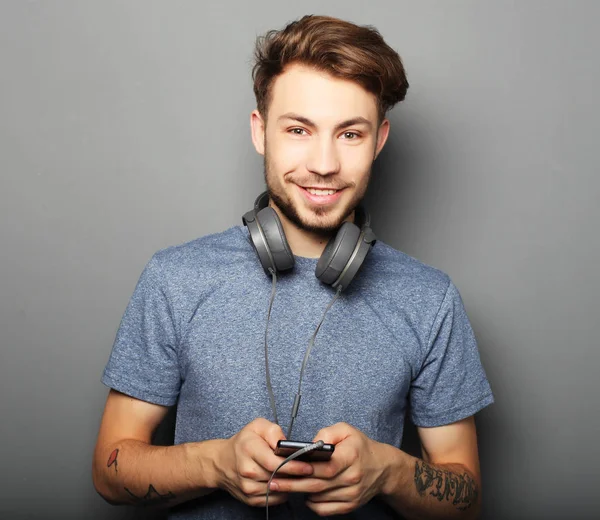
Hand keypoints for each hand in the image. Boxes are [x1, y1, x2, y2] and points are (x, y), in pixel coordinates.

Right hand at [215, 418, 313, 506]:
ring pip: (277, 490)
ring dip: (290, 485)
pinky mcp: (250, 500)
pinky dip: (282, 493)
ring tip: (299, 476)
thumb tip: (286, 443)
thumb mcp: (257, 426)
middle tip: (310, 471)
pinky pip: (273, 500)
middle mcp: (247, 471)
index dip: (293, 466)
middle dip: (295, 475)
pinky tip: (286, 483)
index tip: (308, 466)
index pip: (274, 463)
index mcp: (249, 450)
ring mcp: (247, 488)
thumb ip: (273, 431)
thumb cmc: (243, 442)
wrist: (222, 462)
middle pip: (278, 477)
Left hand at [269, 422, 389, 515]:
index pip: (323, 466)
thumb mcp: (346, 430)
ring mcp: (351, 494)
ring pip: (319, 497)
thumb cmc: (360, 447)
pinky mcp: (350, 505)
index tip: (283, 467)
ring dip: (300, 493)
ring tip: (284, 485)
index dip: (302, 468)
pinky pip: (325, 509)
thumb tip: (310, 444)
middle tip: (273, 481)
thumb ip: (326, 434)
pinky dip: (312, 504)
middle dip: (292, 484)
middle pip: (317, 484)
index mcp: (350, 457)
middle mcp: (352, 477)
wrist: (382, 468)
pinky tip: (305, 494)